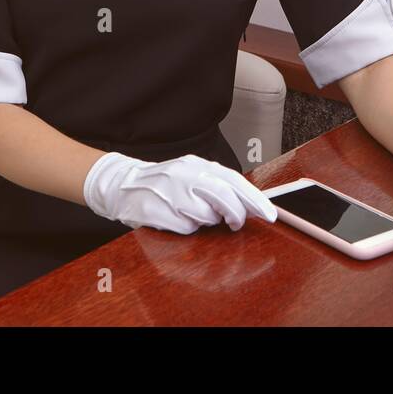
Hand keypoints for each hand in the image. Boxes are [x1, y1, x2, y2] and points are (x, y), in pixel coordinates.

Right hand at [83, 151, 277, 233]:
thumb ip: (217, 186)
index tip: (270, 215)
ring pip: (204, 215)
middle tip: (236, 224)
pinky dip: (186, 229)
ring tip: (191, 214)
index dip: (254, 198)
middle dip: (236, 214)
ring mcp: (168, 192)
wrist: (121, 183)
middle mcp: (184, 174)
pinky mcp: (154, 210)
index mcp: (196, 165)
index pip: (233, 180)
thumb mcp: (191, 175)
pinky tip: (175, 220)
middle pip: (222, 196)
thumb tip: (249, 205)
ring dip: (205, 221)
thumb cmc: (164, 183)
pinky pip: (183, 228)